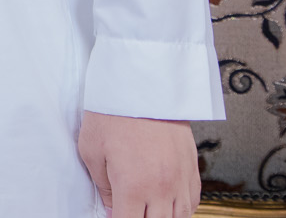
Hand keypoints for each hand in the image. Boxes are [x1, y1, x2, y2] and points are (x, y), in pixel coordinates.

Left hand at [77, 110, 198, 217]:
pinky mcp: (192, 166)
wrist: (143, 82)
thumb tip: (111, 207)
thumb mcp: (92, 150)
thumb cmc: (114, 111)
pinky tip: (168, 204)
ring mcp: (180, 178)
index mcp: (134, 186)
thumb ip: (102, 186)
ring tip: (148, 209)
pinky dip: (182, 209)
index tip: (114, 215)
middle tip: (129, 209)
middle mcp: (162, 187)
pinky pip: (193, 202)